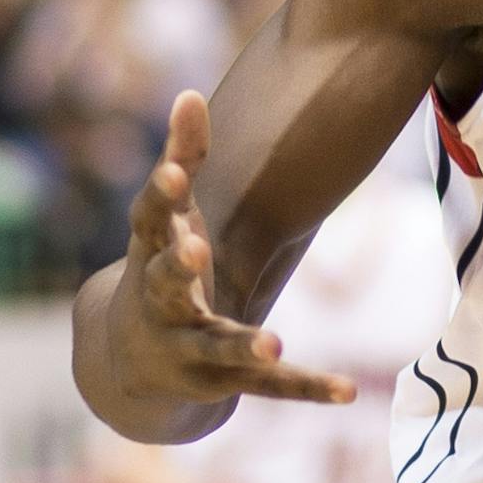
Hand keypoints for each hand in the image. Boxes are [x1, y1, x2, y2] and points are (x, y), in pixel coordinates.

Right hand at [106, 92, 355, 406]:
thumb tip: (189, 91)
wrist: (133, 363)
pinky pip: (270, 389)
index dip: (161, 195)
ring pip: (217, 346)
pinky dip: (308, 388)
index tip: (172, 170)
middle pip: (166, 285)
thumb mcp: (169, 215)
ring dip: (243, 343)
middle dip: (179, 269)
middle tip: (198, 250)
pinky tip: (350, 391)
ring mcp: (191, 348)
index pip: (150, 220)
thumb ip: (184, 154)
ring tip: (272, 341)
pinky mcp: (226, 382)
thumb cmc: (159, 264)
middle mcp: (162, 304)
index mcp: (150, 255)